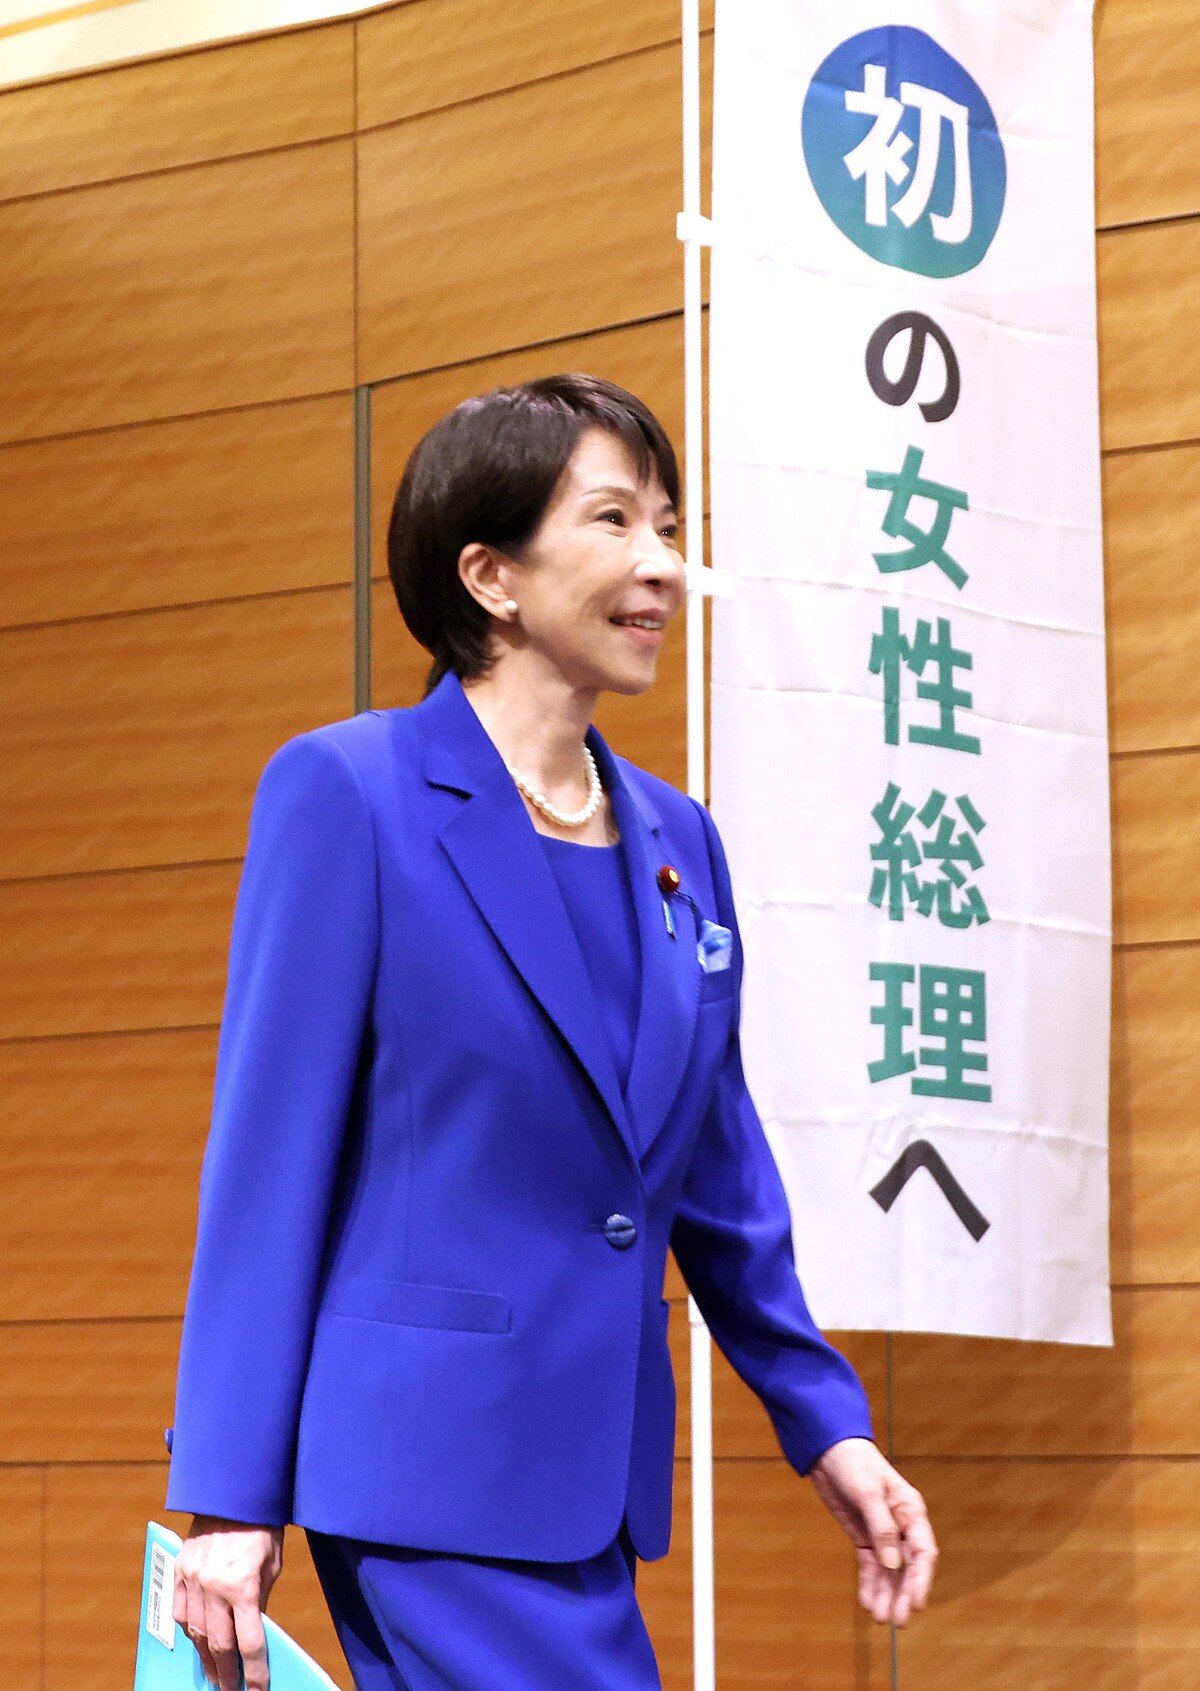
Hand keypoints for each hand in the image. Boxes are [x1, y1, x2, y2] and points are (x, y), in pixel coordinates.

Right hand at [172, 1517, 284, 1690]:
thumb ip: (260, 1599)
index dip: (254, 1672)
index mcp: (243, 1585)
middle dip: (225, 1672)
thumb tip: (251, 1631)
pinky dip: (188, 1630)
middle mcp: (214, 1586)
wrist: (233, 1492)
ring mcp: (192, 1579)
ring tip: (214, 1673)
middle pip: (217, 1644)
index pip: (249, 1641)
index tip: (257, 1689)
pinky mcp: (179, 1570)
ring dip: (205, 1657)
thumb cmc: (260, 1527)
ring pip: (195, 1632)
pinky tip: (197, 1641)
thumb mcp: (272, 1565)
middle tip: (230, 1690)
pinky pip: (180, 1612)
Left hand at [809, 1438, 936, 1625]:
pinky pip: (870, 1566)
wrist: (827, 1450)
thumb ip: (881, 1527)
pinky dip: (869, 1584)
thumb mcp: (867, 1491)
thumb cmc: (854, 1462)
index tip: (917, 1603)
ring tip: (880, 1618)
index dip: (922, 1580)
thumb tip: (894, 1563)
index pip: (923, 1552)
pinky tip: (867, 1602)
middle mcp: (901, 1526)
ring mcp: (882, 1534)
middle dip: (903, 1594)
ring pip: (889, 1572)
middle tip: (897, 1620)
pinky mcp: (864, 1537)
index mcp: (910, 1511)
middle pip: (908, 1568)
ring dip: (886, 1594)